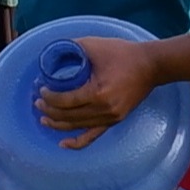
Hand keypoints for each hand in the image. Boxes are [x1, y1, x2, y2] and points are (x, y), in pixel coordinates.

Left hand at [28, 34, 154, 136]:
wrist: (151, 66)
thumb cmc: (124, 54)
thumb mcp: (95, 46)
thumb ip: (72, 48)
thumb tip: (52, 53)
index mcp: (98, 93)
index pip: (66, 101)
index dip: (49, 98)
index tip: (41, 90)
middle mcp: (104, 110)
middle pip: (68, 116)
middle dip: (49, 110)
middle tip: (37, 102)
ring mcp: (110, 118)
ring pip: (77, 127)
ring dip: (57, 124)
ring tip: (43, 118)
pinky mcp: (114, 121)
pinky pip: (92, 136)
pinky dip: (77, 142)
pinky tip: (63, 143)